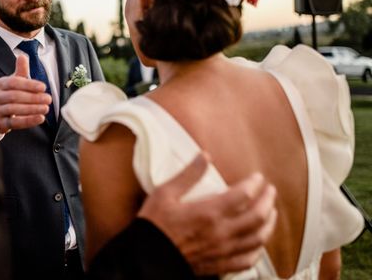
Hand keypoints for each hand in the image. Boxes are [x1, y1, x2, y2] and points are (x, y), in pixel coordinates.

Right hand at [0, 55, 51, 136]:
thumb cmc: (9, 95)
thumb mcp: (15, 82)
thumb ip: (21, 71)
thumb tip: (22, 56)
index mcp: (0, 84)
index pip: (14, 82)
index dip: (29, 85)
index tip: (44, 87)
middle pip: (14, 96)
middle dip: (33, 98)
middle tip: (48, 99)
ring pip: (14, 110)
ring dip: (32, 109)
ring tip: (46, 108)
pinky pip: (14, 123)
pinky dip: (28, 121)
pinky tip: (40, 118)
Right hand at [138, 153, 276, 274]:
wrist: (148, 258)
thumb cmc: (154, 225)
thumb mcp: (165, 193)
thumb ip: (188, 174)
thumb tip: (205, 156)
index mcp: (209, 212)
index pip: (243, 195)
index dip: (254, 183)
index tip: (257, 177)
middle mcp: (221, 232)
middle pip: (257, 216)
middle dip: (268, 201)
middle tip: (270, 191)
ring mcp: (223, 250)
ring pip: (258, 238)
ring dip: (269, 224)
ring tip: (271, 213)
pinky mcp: (220, 265)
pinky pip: (248, 260)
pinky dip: (258, 250)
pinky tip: (258, 243)